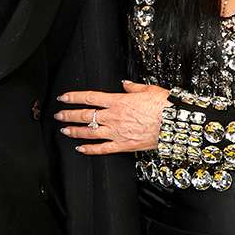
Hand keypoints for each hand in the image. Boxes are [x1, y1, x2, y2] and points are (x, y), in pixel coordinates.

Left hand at [55, 81, 169, 154]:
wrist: (175, 123)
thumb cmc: (164, 105)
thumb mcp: (148, 89)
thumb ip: (133, 87)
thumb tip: (125, 84)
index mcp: (118, 101)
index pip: (89, 97)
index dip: (73, 97)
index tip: (63, 98)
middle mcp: (114, 117)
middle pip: (85, 115)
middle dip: (68, 115)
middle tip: (59, 115)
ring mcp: (117, 132)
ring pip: (90, 132)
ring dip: (75, 131)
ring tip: (65, 131)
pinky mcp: (124, 145)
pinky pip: (103, 149)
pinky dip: (90, 149)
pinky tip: (81, 149)